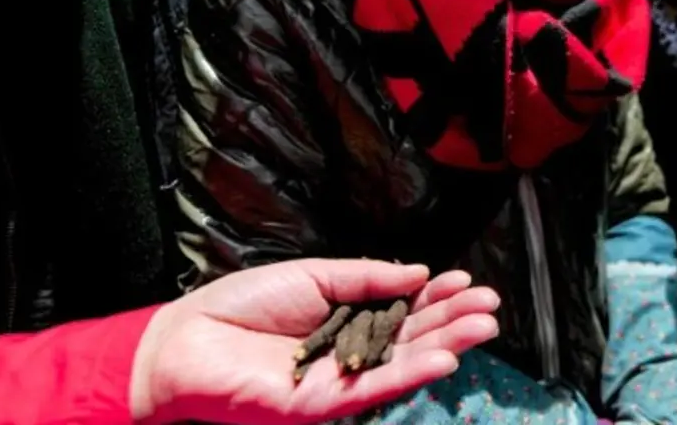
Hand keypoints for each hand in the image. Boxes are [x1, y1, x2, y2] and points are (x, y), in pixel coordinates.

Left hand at [130, 259, 500, 424]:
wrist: (186, 342)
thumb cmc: (239, 306)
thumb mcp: (314, 276)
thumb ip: (367, 277)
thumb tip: (418, 273)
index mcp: (346, 316)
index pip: (404, 307)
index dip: (437, 295)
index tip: (467, 281)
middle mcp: (351, 349)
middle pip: (414, 335)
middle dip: (454, 319)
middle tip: (490, 304)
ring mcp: (342, 378)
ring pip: (405, 362)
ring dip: (447, 343)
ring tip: (484, 325)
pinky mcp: (328, 403)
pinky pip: (378, 387)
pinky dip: (413, 373)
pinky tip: (445, 357)